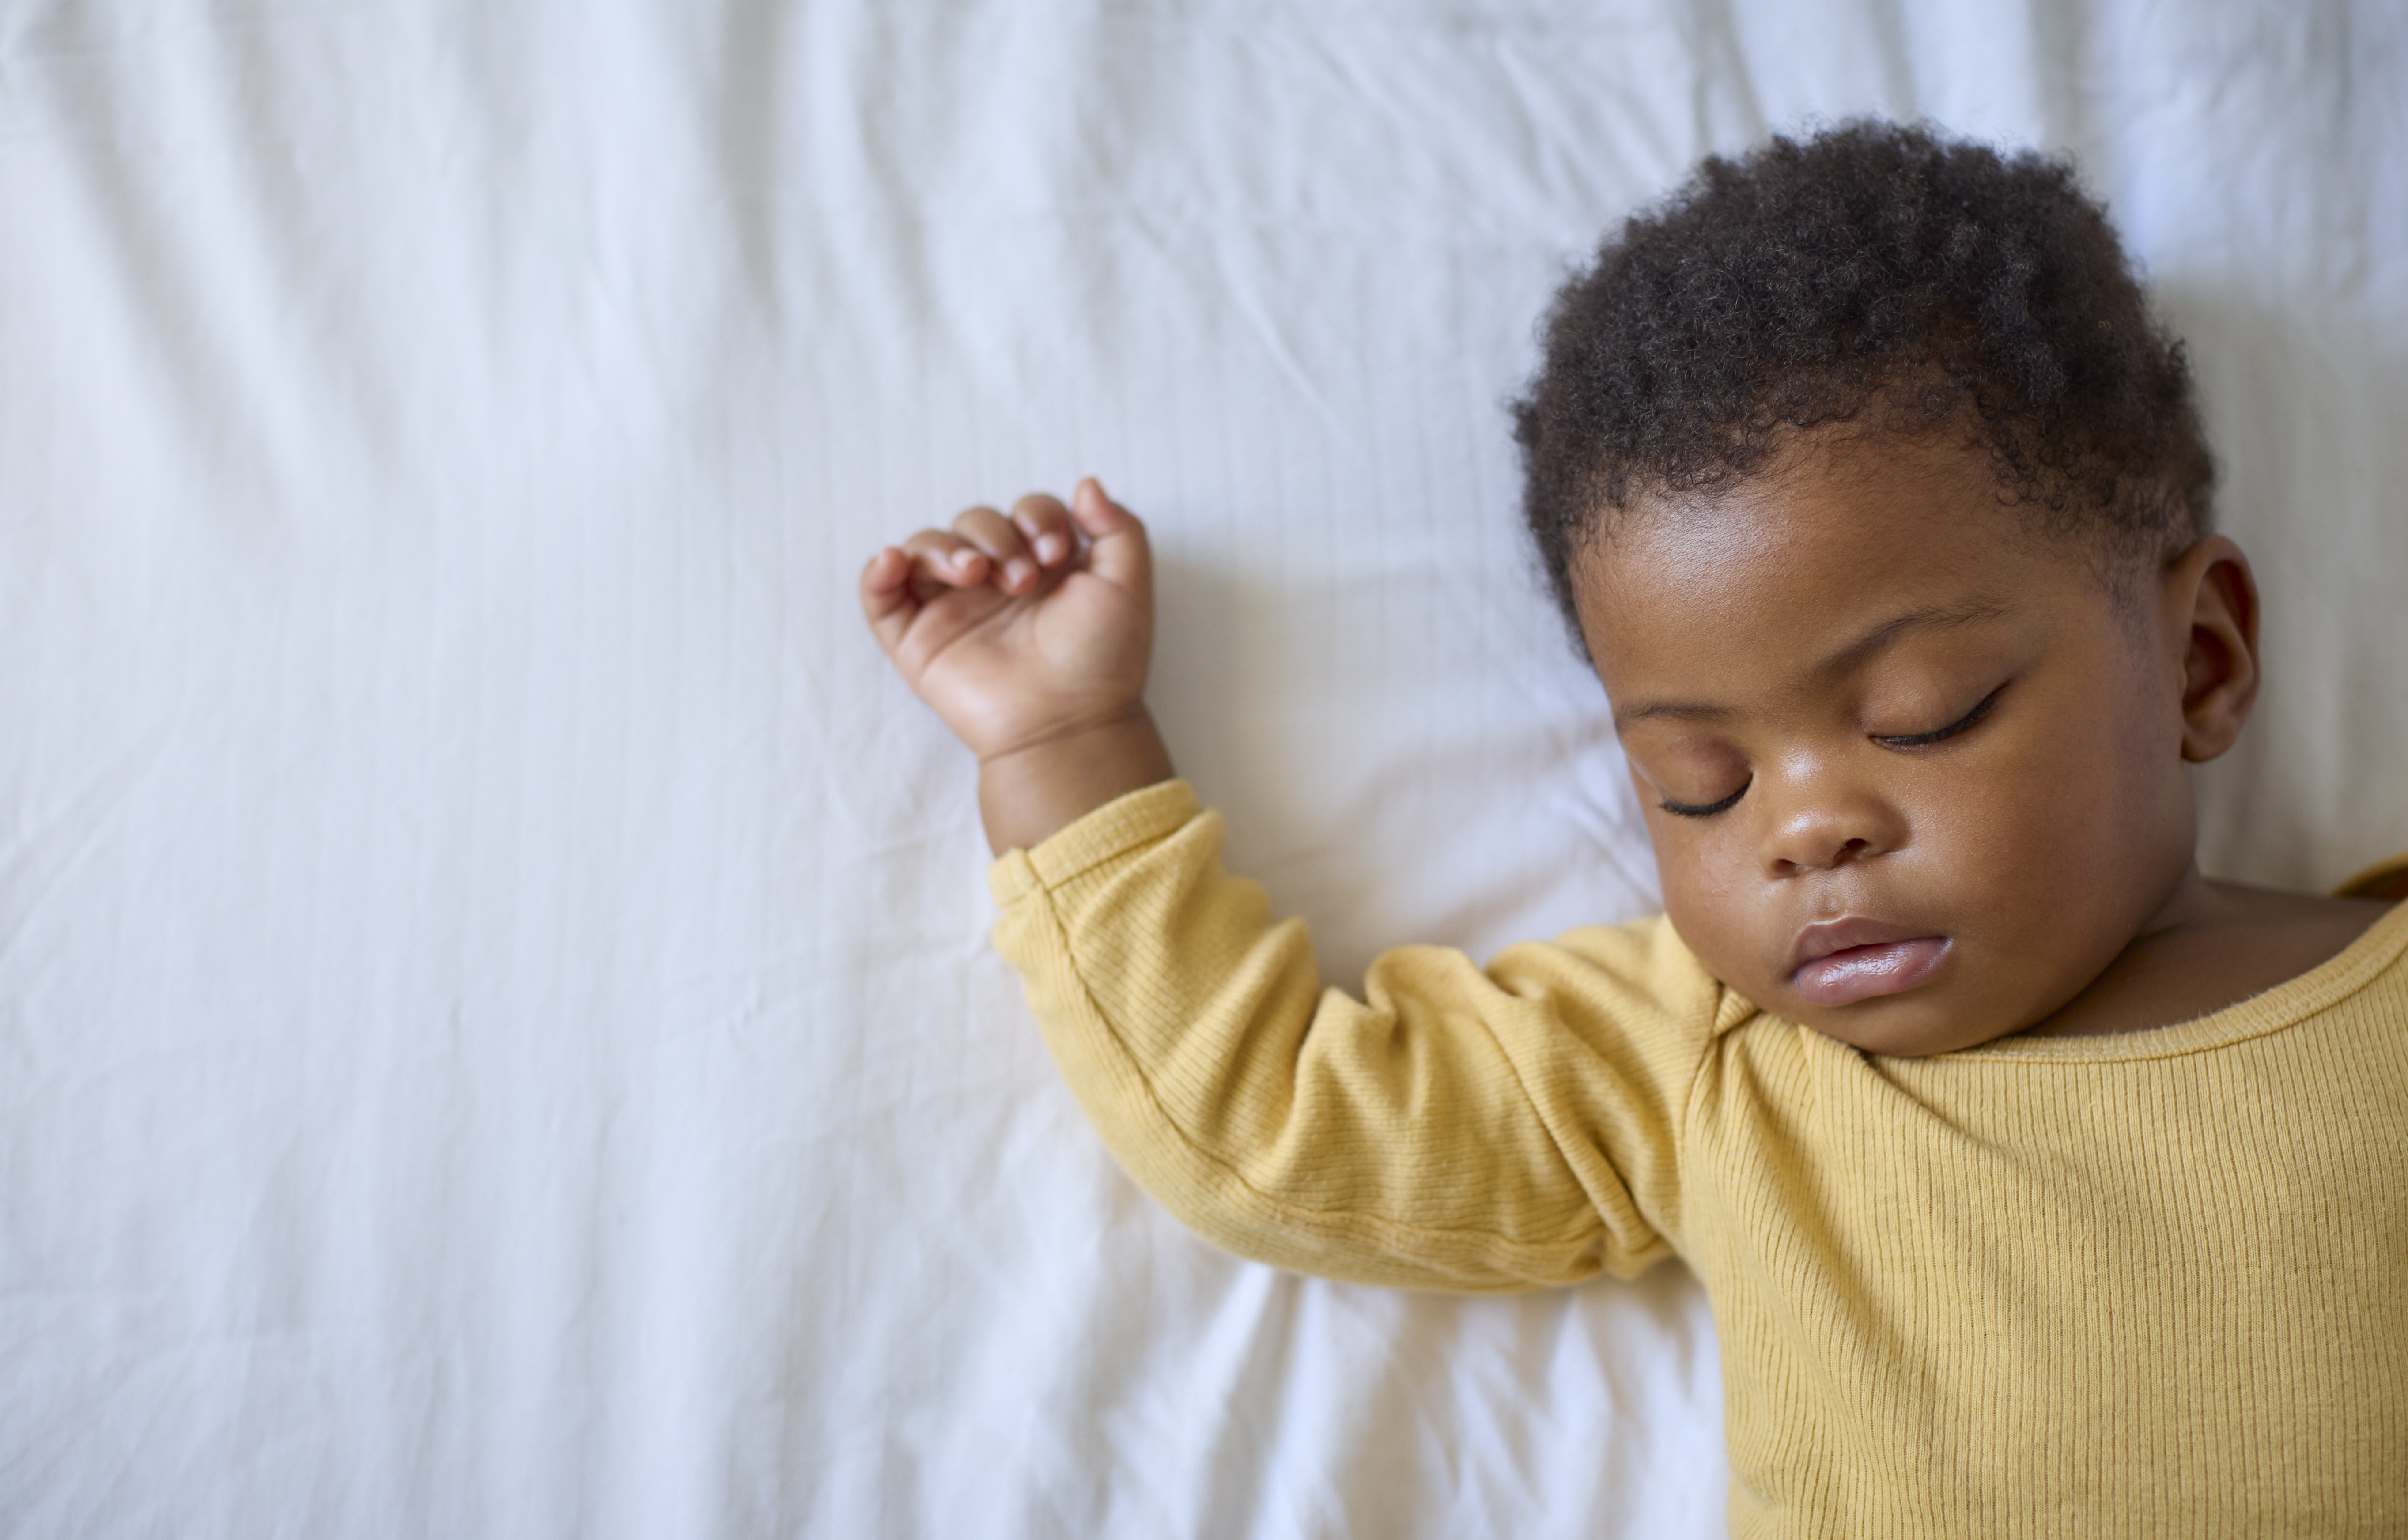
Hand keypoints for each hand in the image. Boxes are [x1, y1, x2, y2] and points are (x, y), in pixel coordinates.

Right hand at [862, 478, 1174, 850]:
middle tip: (1021, 580)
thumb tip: (1085, 483)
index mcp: (1043, 566)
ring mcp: (954, 609)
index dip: (1037, 516)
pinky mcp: (919, 641)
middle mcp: (995, 582)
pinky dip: (879, 573)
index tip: (1055, 553)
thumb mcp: (1128, 584)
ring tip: (972, 574)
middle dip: (995, 536)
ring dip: (945, 547)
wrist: (1070, 722)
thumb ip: (1118, 527)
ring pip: (926, 547)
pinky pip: (882, 597)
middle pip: (974, 521)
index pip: (1025, 511)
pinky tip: (894, 562)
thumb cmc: (1103, 660)